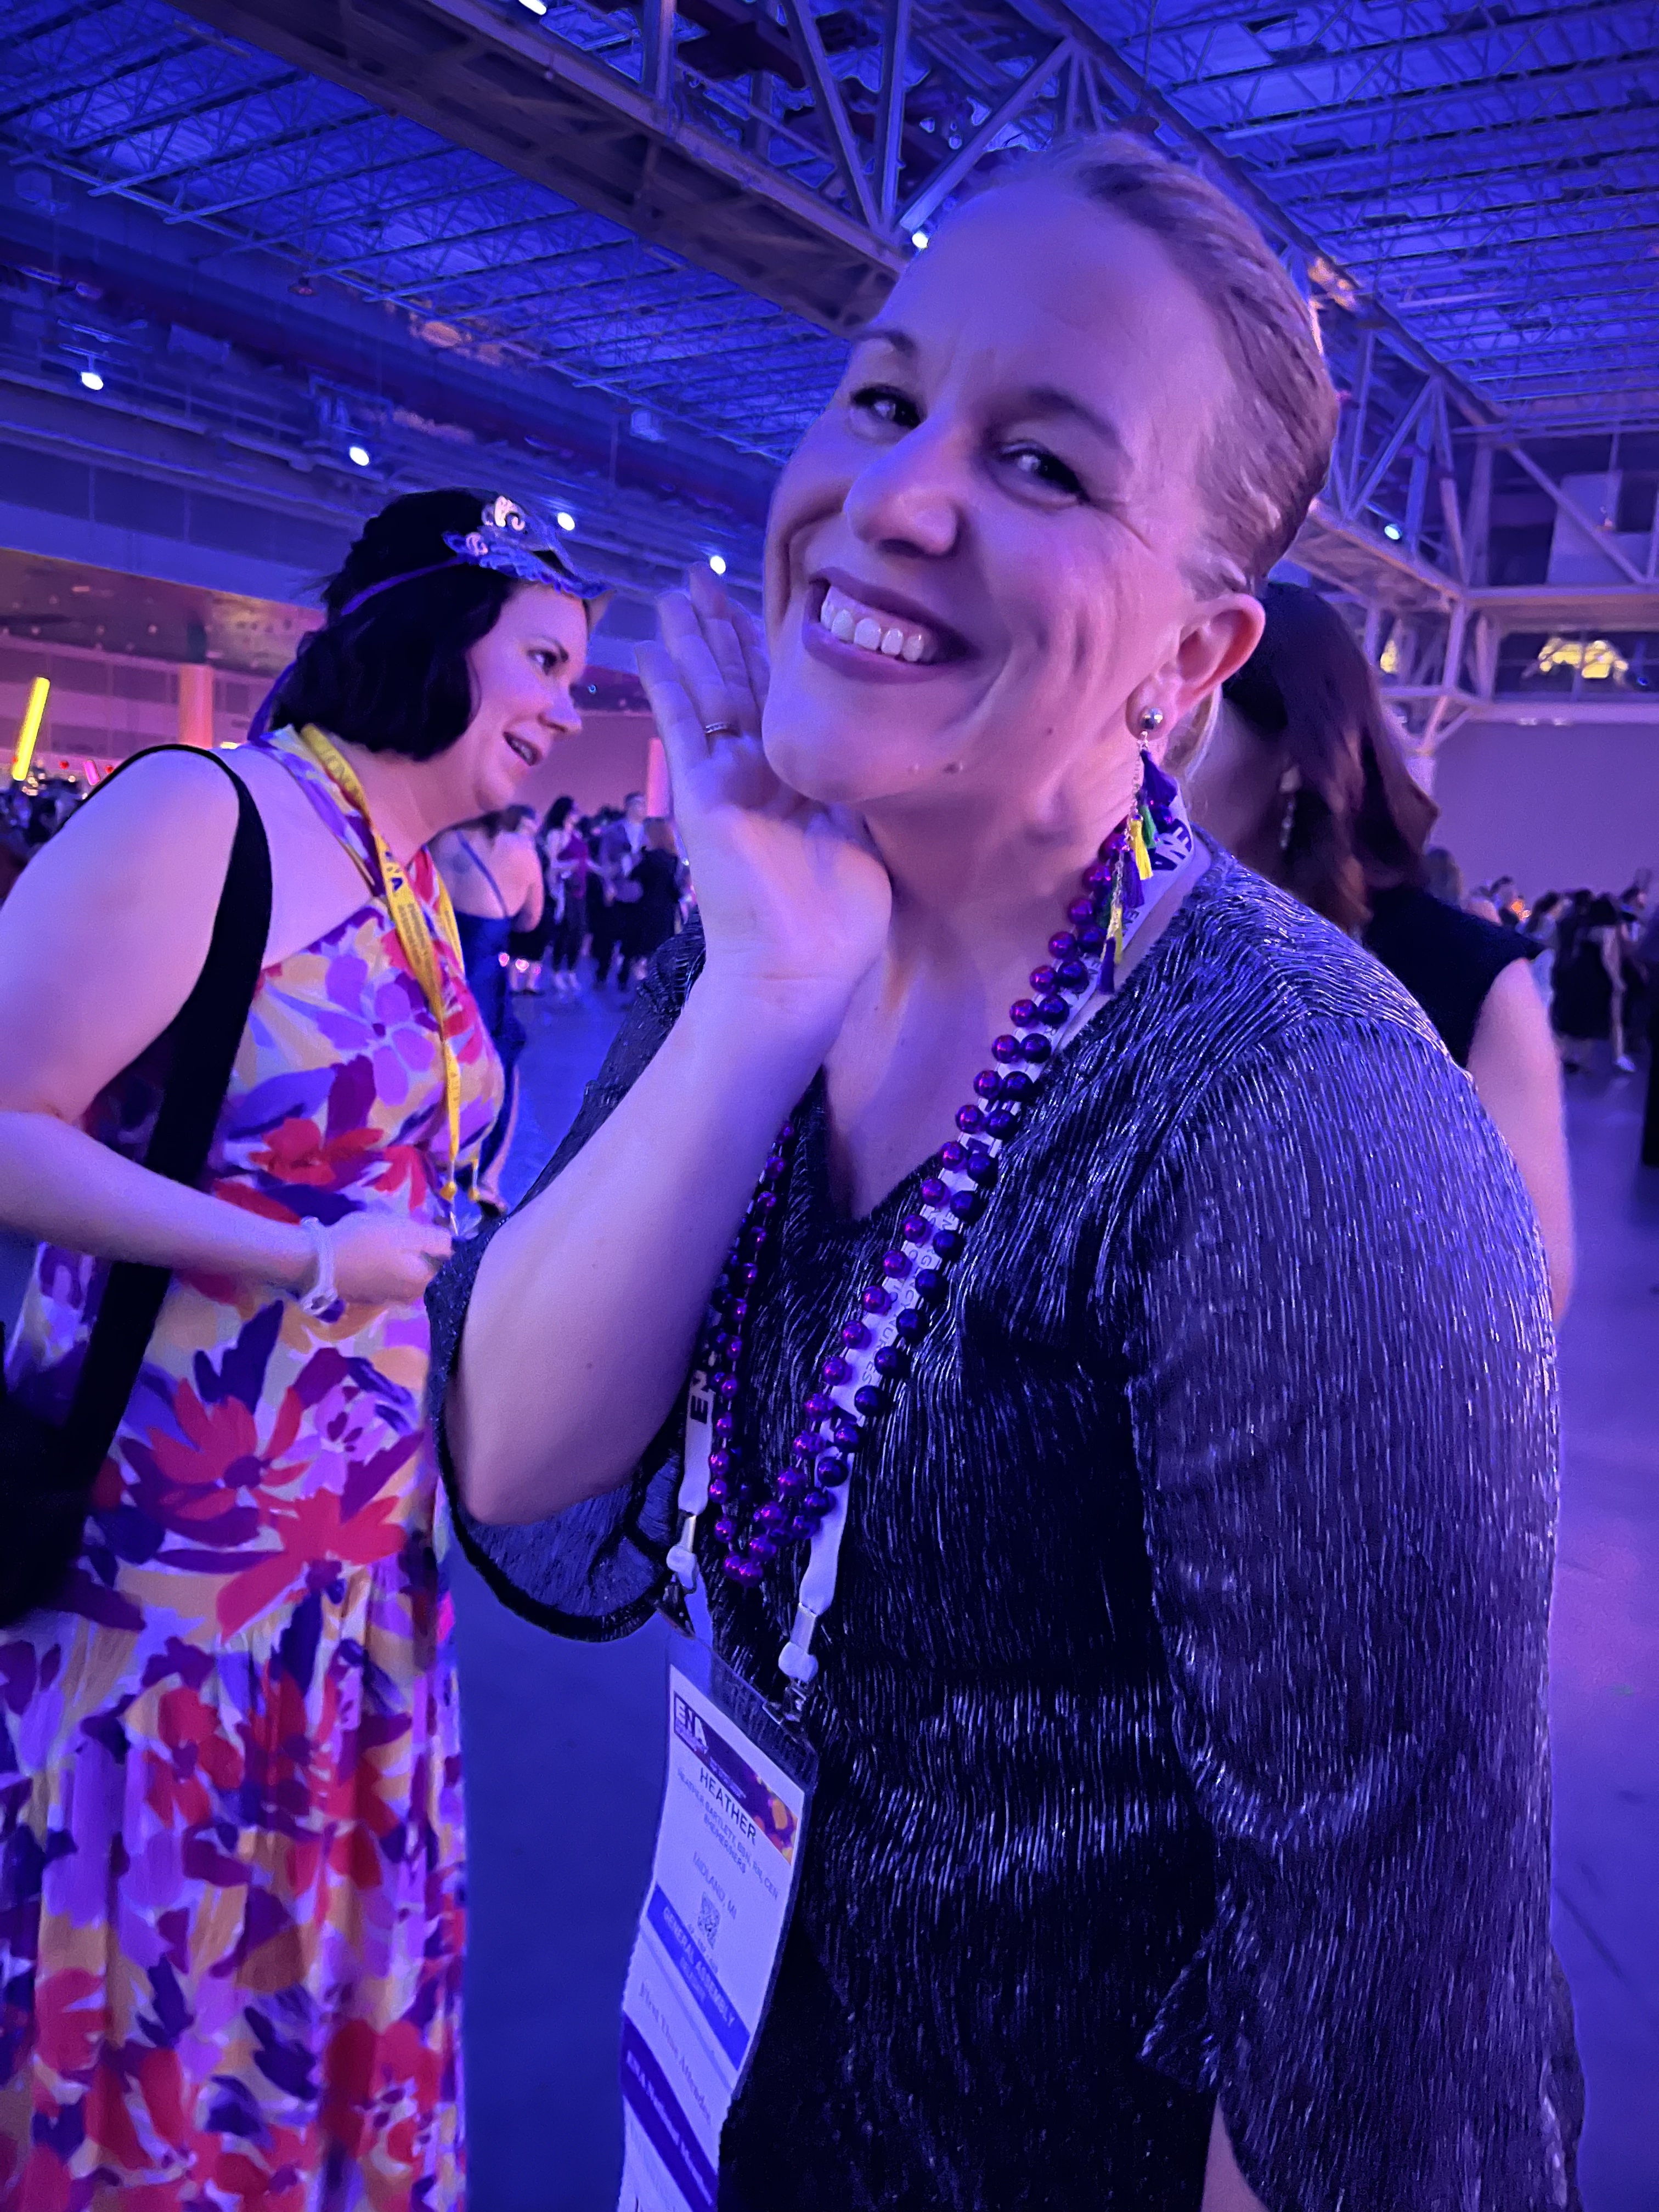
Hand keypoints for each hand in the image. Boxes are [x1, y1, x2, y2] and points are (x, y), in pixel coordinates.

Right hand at [325, 1213, 453, 1306]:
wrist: (318, 1263)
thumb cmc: (365, 1242)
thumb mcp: (404, 1231)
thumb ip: (435, 1239)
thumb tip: (453, 1245)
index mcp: (425, 1282)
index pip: (450, 1266)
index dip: (444, 1247)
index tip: (432, 1232)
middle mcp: (412, 1298)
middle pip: (428, 1270)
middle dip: (423, 1252)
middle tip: (406, 1232)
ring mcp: (390, 1300)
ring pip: (409, 1275)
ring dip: (404, 1259)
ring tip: (387, 1240)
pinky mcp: (372, 1297)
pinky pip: (390, 1280)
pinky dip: (388, 1268)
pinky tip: (374, 1255)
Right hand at [637, 566, 890, 1041]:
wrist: (801, 969)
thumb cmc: (839, 920)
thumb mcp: (861, 832)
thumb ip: (855, 785)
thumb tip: (876, 747)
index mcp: (795, 780)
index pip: (779, 700)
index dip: (769, 652)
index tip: (765, 606)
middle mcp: (757, 774)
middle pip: (736, 683)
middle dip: (720, 629)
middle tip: (700, 576)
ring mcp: (725, 781)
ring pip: (708, 691)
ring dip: (691, 639)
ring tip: (675, 589)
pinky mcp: (701, 794)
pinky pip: (682, 727)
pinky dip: (666, 686)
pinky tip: (651, 646)